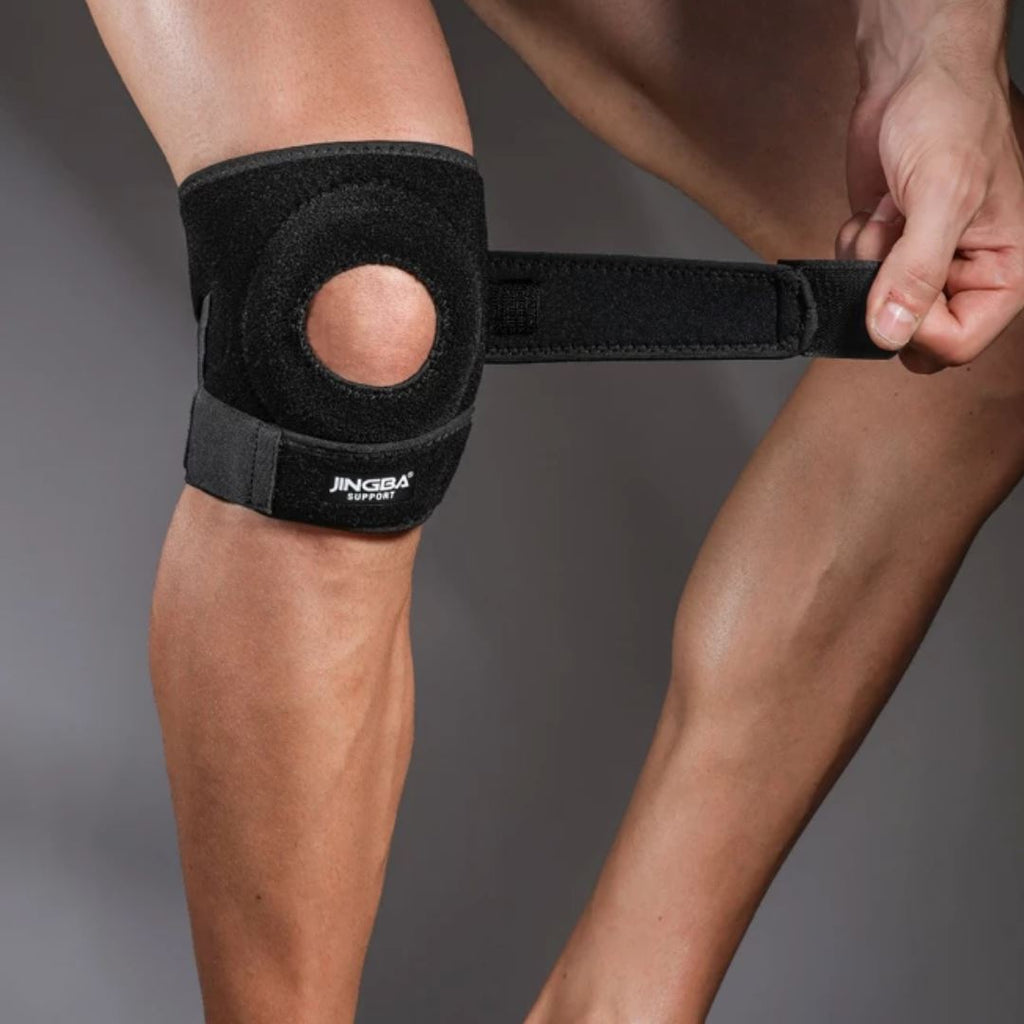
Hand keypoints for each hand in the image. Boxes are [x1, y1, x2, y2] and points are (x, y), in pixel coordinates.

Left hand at [838, 42, 1023, 371]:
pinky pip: (856, 281)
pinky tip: (876, 211)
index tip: (899, 280)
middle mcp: (967, 275)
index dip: (917, 325)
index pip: (955, 344)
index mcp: (1006, 271)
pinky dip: (854, 247)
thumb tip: (890, 334)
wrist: (912, 77)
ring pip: (877, 309)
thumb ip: (917, 271)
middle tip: (895, 239)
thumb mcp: (943, 194)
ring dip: (867, 263)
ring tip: (891, 213)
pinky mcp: (889, 252)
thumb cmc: (950, 116)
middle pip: (913, 336)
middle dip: (887, 290)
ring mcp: (924, 265)